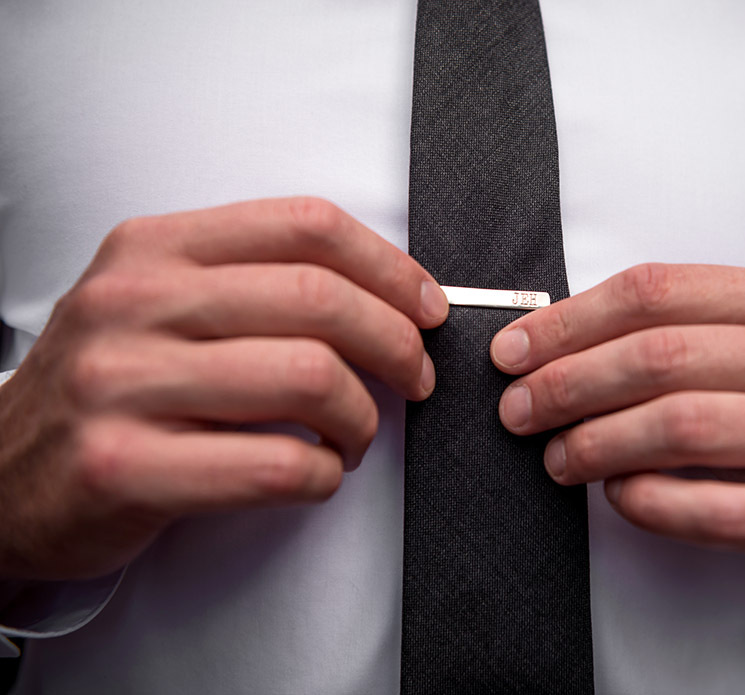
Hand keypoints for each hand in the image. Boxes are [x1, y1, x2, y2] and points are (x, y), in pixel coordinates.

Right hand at [0, 197, 447, 580]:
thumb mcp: (157, 304)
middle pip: (320, 301)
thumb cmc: (108, 389)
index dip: (390, 267)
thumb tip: (387, 296)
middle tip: (415, 379)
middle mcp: (133, 304)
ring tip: (355, 436)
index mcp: (153, 250)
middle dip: (397, 345)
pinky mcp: (124, 467)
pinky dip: (325, 475)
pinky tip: (317, 473)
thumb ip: (252, 284)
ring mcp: (122, 385)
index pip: (306, 226)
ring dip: (363, 419)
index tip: (425, 307)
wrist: (0, 474)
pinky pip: (278, 465)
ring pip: (310, 380)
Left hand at [491, 263, 744, 598]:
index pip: (657, 292)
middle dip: (568, 385)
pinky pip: (720, 509)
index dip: (569, 322)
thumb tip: (540, 350)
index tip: (511, 354)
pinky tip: (617, 496)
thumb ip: (669, 337)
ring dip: (598, 444)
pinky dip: (650, 503)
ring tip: (557, 458)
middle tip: (517, 412)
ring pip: (685, 427)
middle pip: (662, 357)